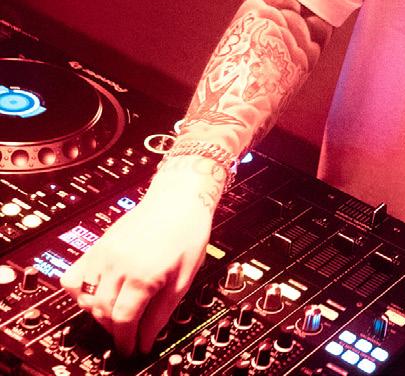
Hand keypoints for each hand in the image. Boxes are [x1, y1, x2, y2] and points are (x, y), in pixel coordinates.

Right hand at [60, 180, 214, 356]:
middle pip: (103, 313)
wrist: (180, 196)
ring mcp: (104, 253)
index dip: (127, 341)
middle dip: (115, 330)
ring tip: (119, 313)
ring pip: (86, 298)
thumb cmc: (188, 230)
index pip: (123, 321)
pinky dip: (80, 291)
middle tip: (130, 333)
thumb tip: (148, 338)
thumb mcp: (185, 276)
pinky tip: (99, 293)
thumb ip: (163, 311)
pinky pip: (74, 276)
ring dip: (99, 313)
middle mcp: (118, 265)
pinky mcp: (98, 245)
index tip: (133, 349)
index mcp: (142, 274)